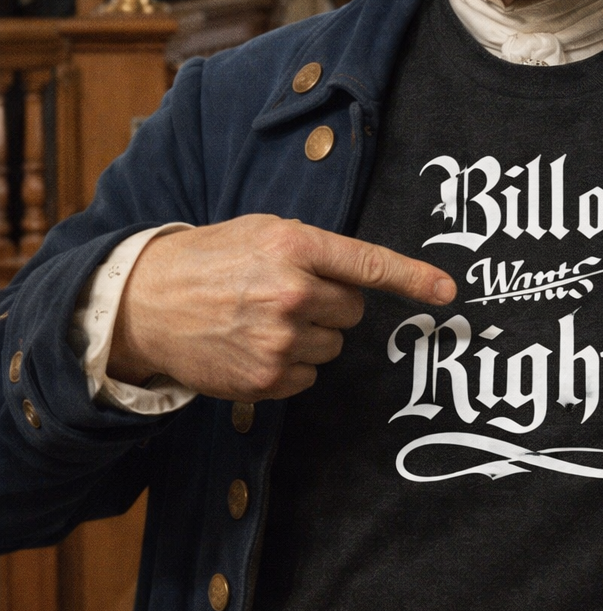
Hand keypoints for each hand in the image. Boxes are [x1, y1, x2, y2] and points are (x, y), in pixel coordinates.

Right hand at [108, 215, 456, 400]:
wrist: (147, 303)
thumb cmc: (211, 262)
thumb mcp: (262, 233)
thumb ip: (315, 250)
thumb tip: (368, 282)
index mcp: (292, 245)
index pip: (368, 264)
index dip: (414, 279)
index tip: (448, 292)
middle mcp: (290, 292)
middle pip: (353, 311)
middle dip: (330, 306)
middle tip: (286, 295)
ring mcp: (279, 339)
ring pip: (333, 346)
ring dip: (310, 337)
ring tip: (262, 320)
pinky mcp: (267, 377)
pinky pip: (309, 376)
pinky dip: (291, 366)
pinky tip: (254, 346)